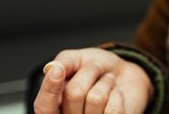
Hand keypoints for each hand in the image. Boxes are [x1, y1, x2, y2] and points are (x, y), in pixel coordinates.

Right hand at [34, 48, 153, 113]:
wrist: (124, 75)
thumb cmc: (98, 70)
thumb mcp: (78, 59)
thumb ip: (64, 62)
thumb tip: (50, 67)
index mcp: (54, 105)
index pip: (43, 107)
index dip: (49, 90)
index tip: (57, 71)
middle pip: (74, 94)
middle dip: (89, 72)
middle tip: (96, 70)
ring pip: (95, 98)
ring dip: (106, 82)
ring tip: (107, 81)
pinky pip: (113, 109)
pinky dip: (117, 94)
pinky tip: (115, 94)